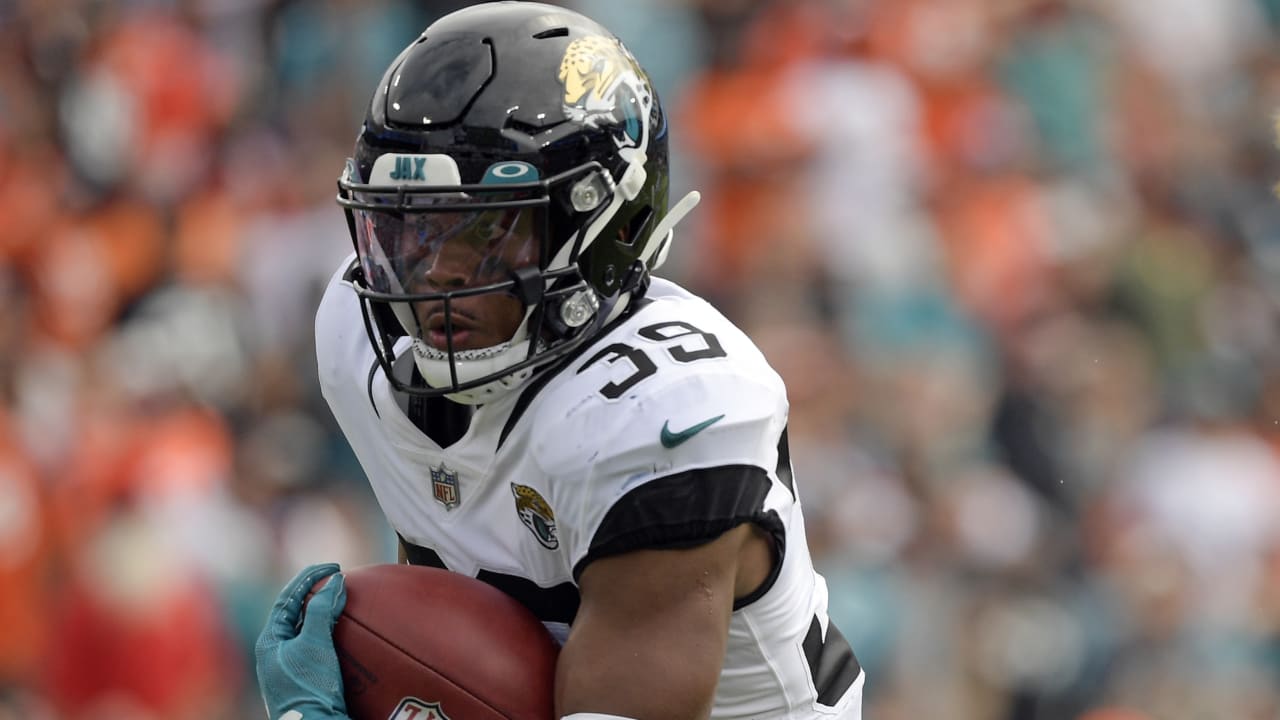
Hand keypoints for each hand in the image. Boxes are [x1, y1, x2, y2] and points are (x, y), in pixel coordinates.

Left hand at [255, 563, 349, 719]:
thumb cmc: (309, 687)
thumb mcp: (314, 643)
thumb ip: (322, 609)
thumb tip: (334, 580)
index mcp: (269, 641)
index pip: (286, 598)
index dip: (309, 578)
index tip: (334, 567)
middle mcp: (276, 652)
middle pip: (296, 612)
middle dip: (318, 592)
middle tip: (339, 580)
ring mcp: (291, 666)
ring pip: (308, 629)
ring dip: (326, 612)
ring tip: (345, 600)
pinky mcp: (307, 678)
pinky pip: (320, 646)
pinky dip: (334, 632)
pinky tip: (348, 630)